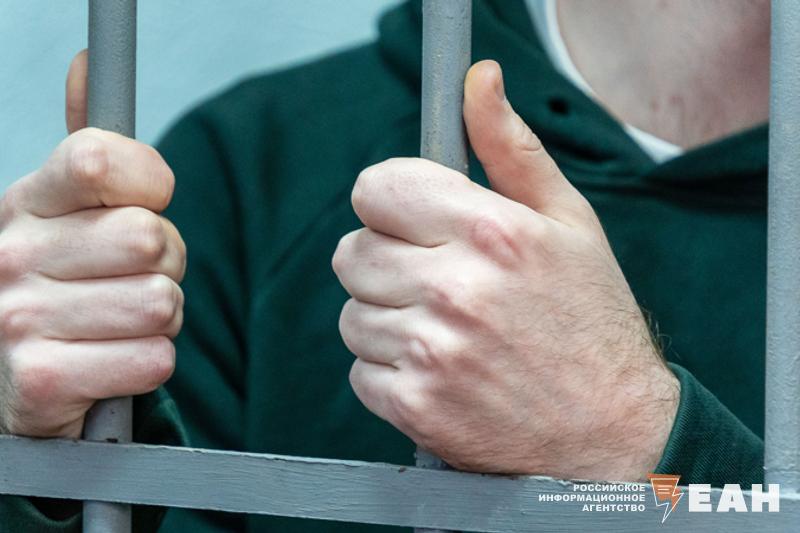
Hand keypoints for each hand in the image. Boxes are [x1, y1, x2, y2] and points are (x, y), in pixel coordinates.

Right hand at [0, 50, 184, 437]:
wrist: (16, 379)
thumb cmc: (63, 285)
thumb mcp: (65, 212)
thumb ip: (91, 153)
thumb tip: (88, 66)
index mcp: (25, 201)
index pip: (102, 160)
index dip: (151, 184)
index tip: (148, 204)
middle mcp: (10, 254)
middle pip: (150, 239)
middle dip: (166, 264)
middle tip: (135, 278)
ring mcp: (17, 320)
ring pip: (160, 303)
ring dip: (161, 319)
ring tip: (122, 323)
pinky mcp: (41, 381)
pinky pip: (153, 359)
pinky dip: (150, 363)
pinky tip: (114, 361)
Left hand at [333, 61, 678, 480]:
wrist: (614, 431)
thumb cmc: (591, 320)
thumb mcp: (567, 220)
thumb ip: (511, 147)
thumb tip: (478, 80)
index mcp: (492, 231)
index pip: (376, 188)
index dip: (389, 203)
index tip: (408, 220)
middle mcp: (457, 288)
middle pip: (352, 252)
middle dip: (387, 262)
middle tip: (434, 282)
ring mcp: (433, 351)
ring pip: (352, 314)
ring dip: (387, 320)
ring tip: (444, 332)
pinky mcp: (417, 406)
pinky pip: (360, 371)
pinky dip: (389, 372)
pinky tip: (438, 370)